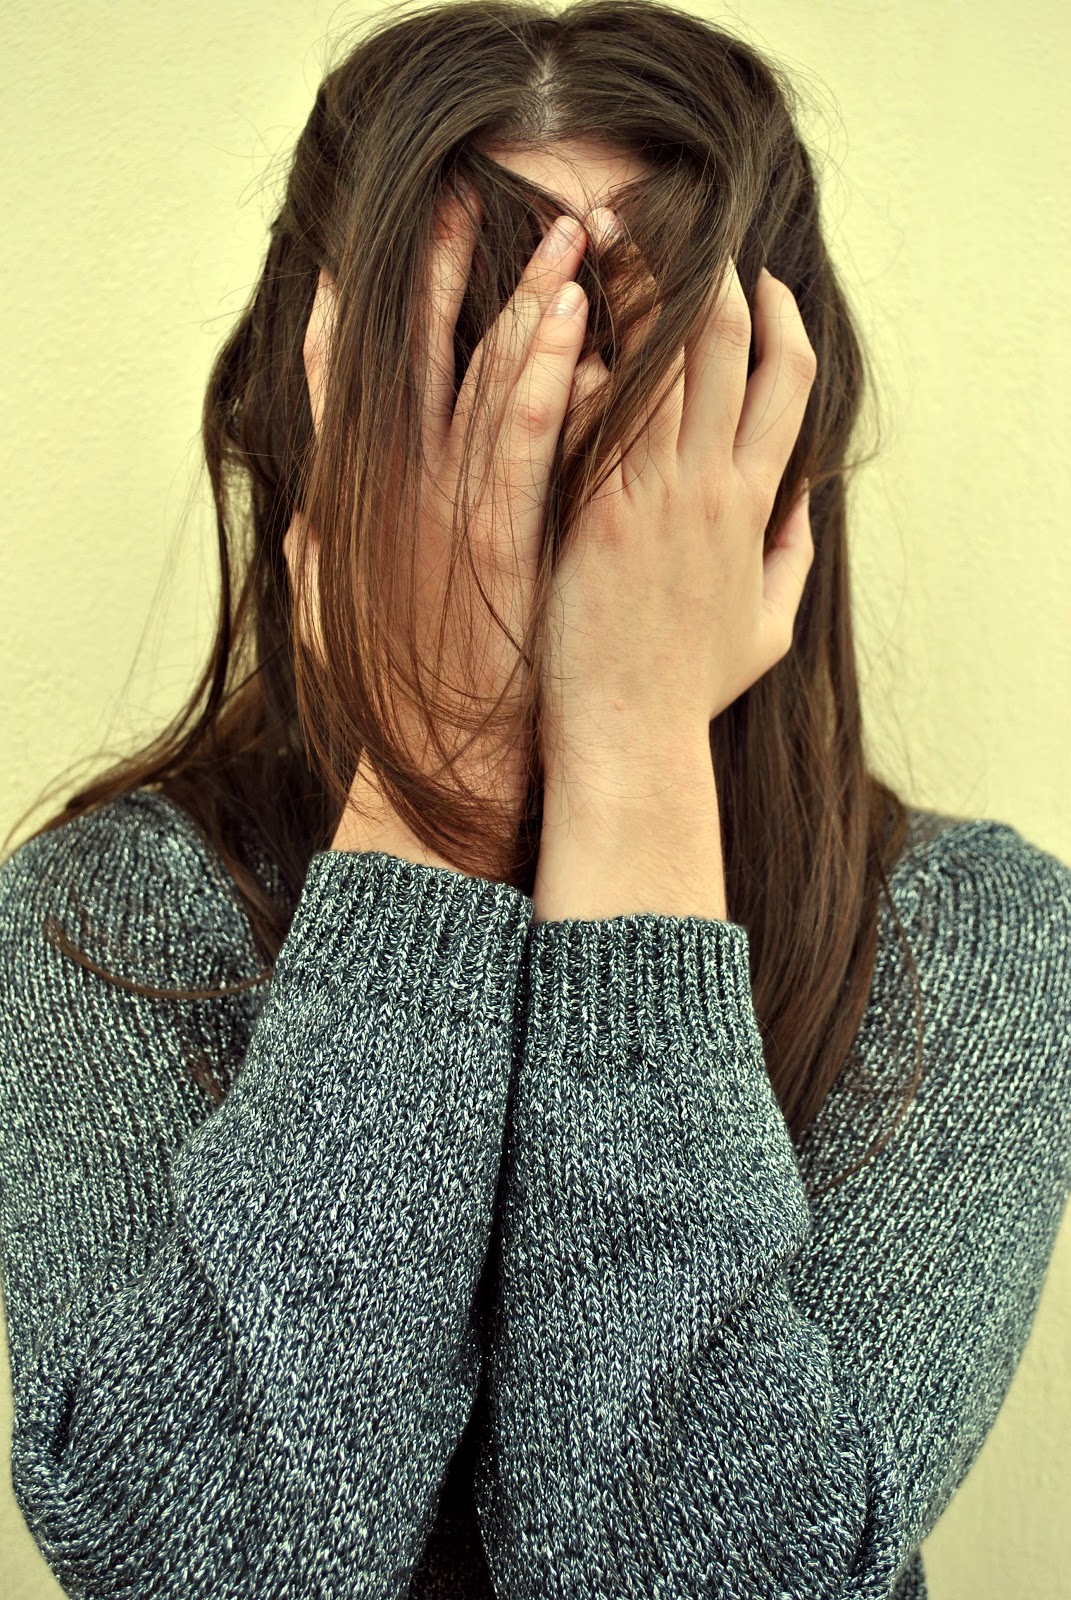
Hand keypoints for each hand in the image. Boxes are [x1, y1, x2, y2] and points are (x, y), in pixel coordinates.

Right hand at [285, 190, 611, 825]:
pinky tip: (574, 333)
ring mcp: (447, 517)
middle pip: (422, 362)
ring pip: (484, 391)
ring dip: (523, 311)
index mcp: (361, 504)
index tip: (364, 250)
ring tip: (562, 245)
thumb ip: (326, 544)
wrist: (434, 771)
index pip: (351, 384)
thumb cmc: (392, 695)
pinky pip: (525, 451)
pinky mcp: (499, 546)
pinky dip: (545, 386)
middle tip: (471, 201)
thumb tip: (316, 498)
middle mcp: (399, 495)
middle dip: (445, 278)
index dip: (354, 311)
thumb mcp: (335, 611)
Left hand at [539, 241, 815, 805]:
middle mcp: (713, 486)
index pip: (788, 379)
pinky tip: (563, 304)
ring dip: (638, 284)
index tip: (757, 280)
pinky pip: (600, 406)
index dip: (779, 316)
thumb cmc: (690, 687)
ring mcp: (655, 494)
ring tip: (604, 232)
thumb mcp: (769, 625)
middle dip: (705, 266)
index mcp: (757, 504)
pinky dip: (589, 349)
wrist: (630, 735)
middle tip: (664, 220)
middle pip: (728, 343)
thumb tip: (804, 500)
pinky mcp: (597, 510)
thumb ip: (792, 554)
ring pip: (662, 356)